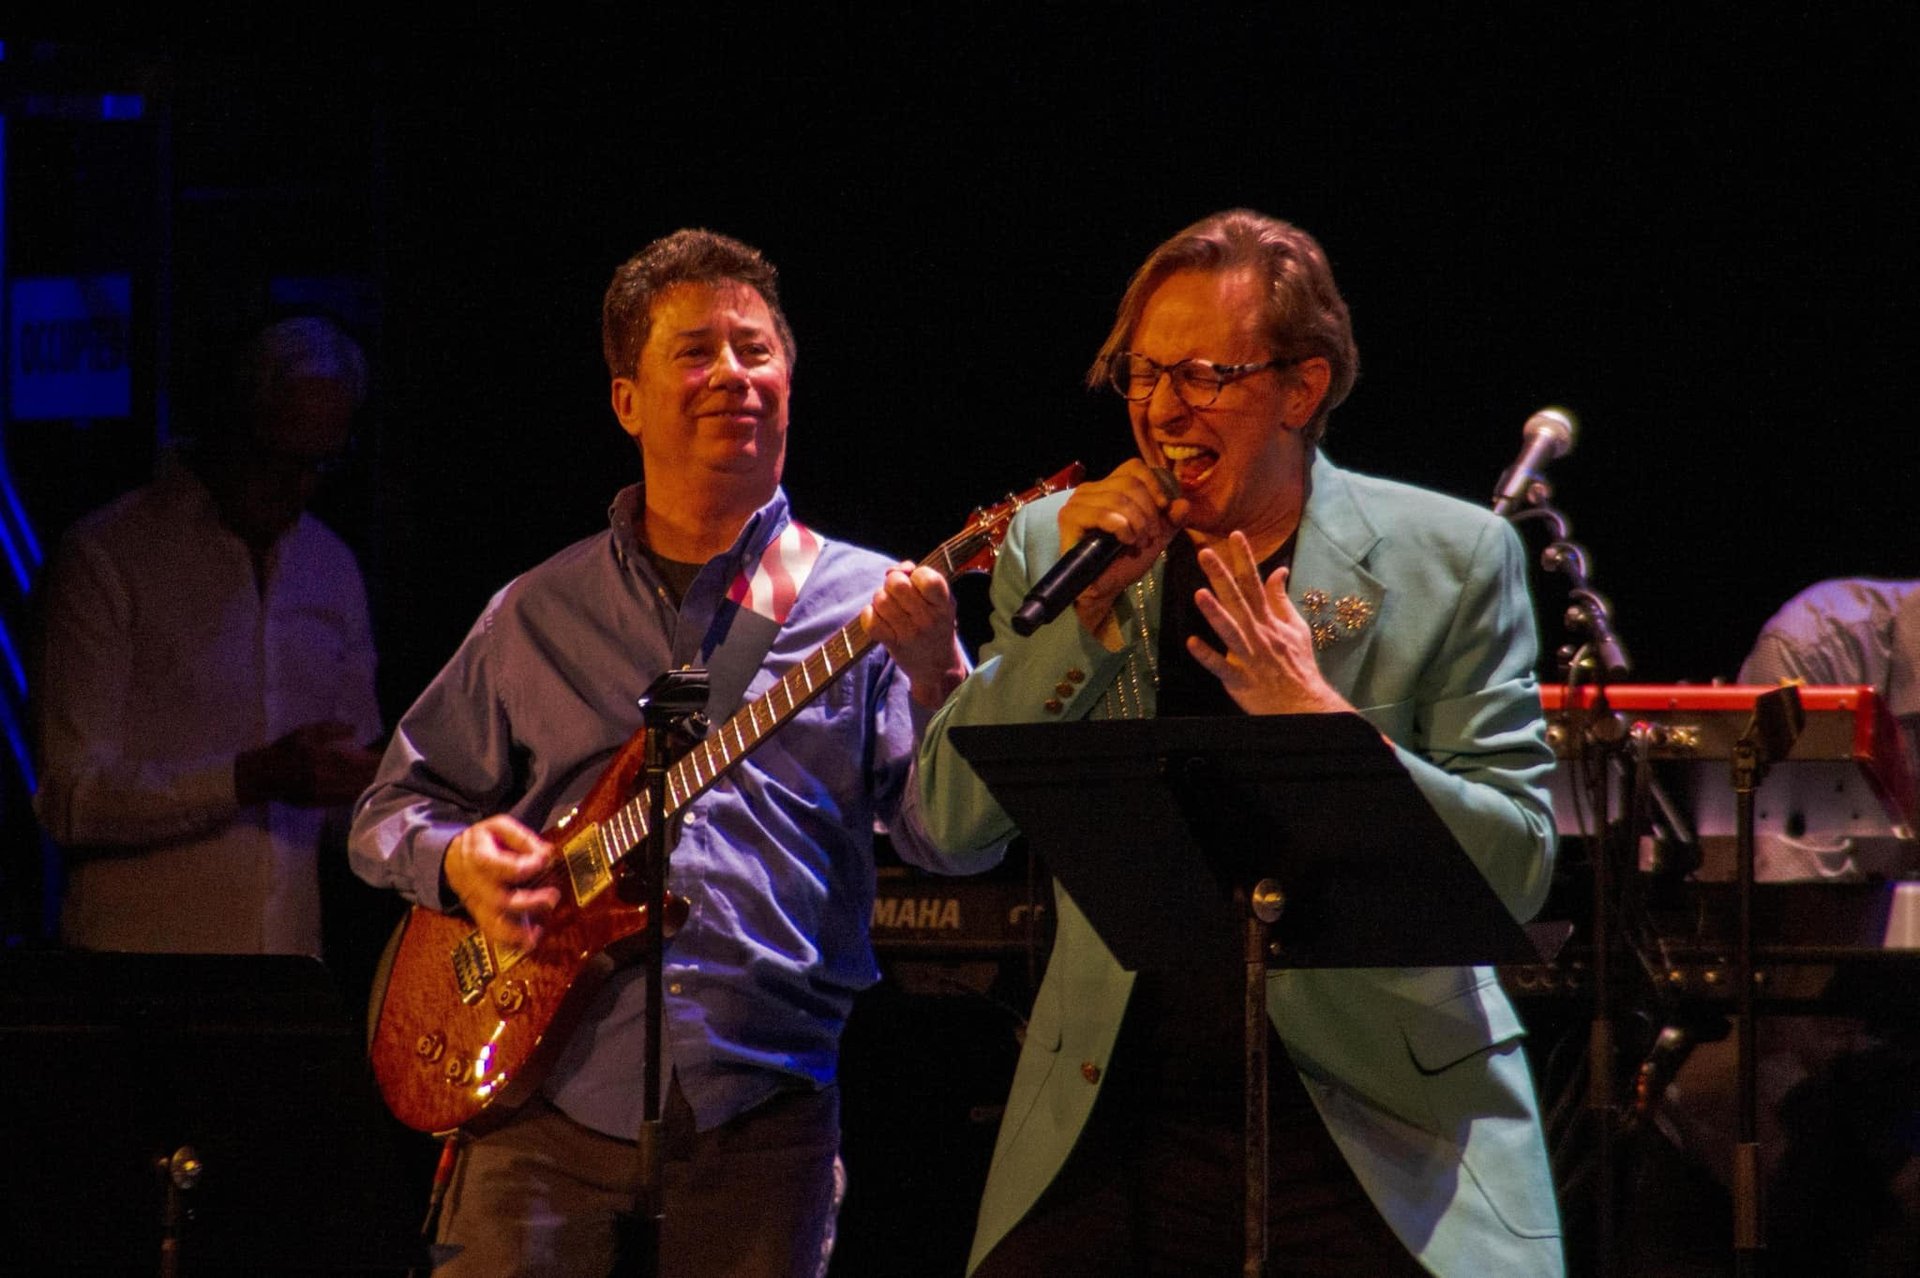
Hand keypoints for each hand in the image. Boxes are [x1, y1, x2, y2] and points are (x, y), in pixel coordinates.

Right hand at [235, 721, 382, 806]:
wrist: (262, 776)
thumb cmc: (285, 750)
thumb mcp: (306, 733)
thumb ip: (331, 730)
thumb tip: (354, 729)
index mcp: (329, 758)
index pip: (363, 761)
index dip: (378, 758)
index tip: (389, 754)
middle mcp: (330, 778)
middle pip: (364, 778)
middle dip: (380, 773)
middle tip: (396, 768)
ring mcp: (326, 793)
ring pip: (357, 791)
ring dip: (372, 785)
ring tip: (387, 780)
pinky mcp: (321, 803)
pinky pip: (346, 800)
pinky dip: (359, 794)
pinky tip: (368, 790)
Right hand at [443, 815, 560, 949]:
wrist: (452, 858)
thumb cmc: (482, 842)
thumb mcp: (498, 827)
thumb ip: (522, 838)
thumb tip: (547, 853)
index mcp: (479, 858)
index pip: (502, 867)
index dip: (527, 866)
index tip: (545, 859)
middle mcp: (477, 885)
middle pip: (500, 900)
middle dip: (529, 902)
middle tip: (553, 897)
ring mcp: (478, 904)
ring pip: (493, 924)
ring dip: (516, 932)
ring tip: (537, 933)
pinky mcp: (482, 915)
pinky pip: (492, 933)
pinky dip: (510, 942)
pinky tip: (529, 942)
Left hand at [864, 561, 966, 707]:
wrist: (938, 667)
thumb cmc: (936, 624)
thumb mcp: (940, 600)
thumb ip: (920, 577)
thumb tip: (893, 570)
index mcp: (944, 603)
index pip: (926, 578)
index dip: (916, 574)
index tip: (917, 582)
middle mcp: (928, 619)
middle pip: (896, 584)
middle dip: (892, 582)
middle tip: (897, 592)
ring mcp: (910, 633)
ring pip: (881, 600)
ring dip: (880, 598)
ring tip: (889, 606)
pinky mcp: (893, 645)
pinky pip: (870, 621)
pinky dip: (869, 615)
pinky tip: (879, 617)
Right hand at [1056, 459, 1187, 633]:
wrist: (1104, 588)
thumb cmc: (1125, 561)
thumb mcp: (1156, 537)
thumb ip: (1171, 519)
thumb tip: (1183, 503)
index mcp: (1109, 487)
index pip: (1134, 467)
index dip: (1154, 484)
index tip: (1164, 507)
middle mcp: (1090, 490)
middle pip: (1130, 483)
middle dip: (1149, 511)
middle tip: (1151, 536)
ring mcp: (1077, 502)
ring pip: (1119, 499)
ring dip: (1138, 523)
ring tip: (1139, 543)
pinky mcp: (1069, 518)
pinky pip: (1104, 514)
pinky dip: (1122, 528)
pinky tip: (1126, 542)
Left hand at [1187, 532, 1354, 716]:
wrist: (1305, 704)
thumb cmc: (1297, 664)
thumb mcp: (1295, 627)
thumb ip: (1281, 599)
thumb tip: (1278, 571)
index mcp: (1269, 621)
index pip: (1255, 584)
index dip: (1244, 559)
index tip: (1234, 535)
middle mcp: (1258, 634)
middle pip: (1238, 601)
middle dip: (1222, 575)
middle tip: (1204, 552)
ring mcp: (1249, 657)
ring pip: (1230, 631)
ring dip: (1215, 613)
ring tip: (1199, 593)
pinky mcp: (1240, 680)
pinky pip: (1222, 667)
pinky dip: (1208, 656)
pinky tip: (1192, 643)